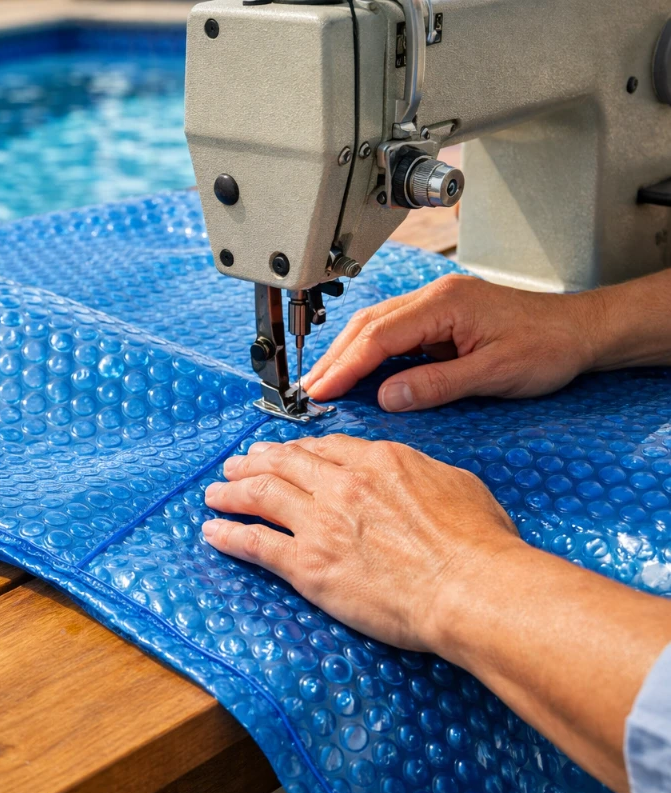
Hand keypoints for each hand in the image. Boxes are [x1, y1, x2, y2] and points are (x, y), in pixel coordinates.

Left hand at [202, 435, 522, 652]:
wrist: (470, 588)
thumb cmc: (478, 545)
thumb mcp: (456, 485)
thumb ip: (421, 474)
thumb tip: (410, 479)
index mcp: (378, 461)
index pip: (324, 449)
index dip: (297, 451)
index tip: (284, 455)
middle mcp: (341, 485)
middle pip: (284, 464)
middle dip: (254, 462)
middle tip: (236, 465)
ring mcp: (320, 523)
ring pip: (260, 496)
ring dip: (231, 493)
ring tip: (215, 494)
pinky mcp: (307, 565)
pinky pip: (256, 545)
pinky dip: (229, 536)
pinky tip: (213, 533)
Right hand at [303, 274, 601, 411]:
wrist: (582, 331)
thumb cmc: (549, 347)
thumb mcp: (494, 373)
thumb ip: (436, 385)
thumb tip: (387, 397)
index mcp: (445, 304)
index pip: (379, 336)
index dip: (345, 366)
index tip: (320, 390)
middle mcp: (434, 297)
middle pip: (367, 325)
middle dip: (334, 359)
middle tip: (308, 390)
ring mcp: (435, 304)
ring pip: (375, 325)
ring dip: (346, 355)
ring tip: (322, 383)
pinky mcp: (439, 316)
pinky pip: (392, 331)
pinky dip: (367, 352)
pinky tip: (356, 372)